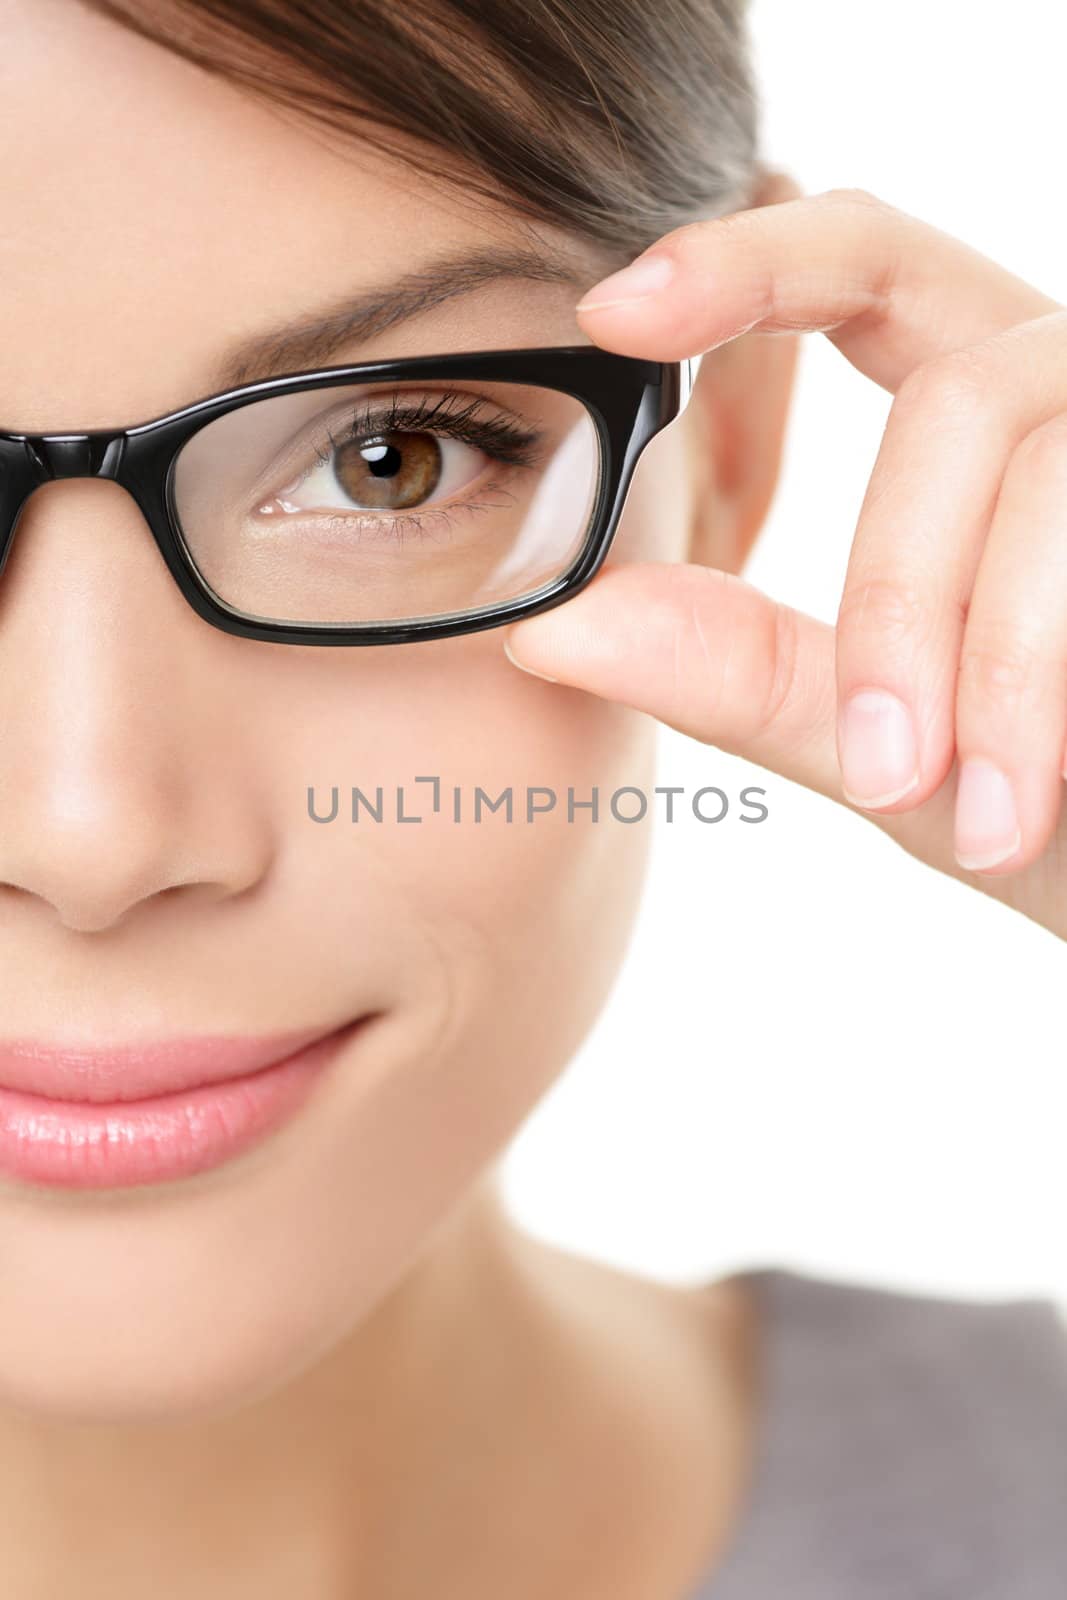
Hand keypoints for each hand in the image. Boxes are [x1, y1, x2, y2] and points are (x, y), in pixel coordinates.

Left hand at [502, 187, 1066, 941]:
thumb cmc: (1059, 817)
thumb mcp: (889, 750)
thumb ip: (744, 675)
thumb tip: (550, 629)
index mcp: (989, 419)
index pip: (867, 265)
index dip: (744, 262)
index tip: (612, 310)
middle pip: (959, 399)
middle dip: (901, 598)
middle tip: (886, 773)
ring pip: (1049, 460)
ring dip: (999, 658)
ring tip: (985, 819)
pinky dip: (1058, 678)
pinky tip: (1054, 801)